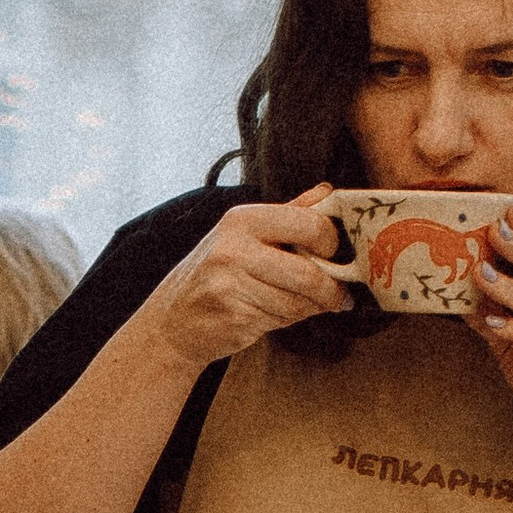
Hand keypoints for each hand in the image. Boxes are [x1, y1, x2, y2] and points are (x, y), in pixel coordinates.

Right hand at [135, 185, 355, 374]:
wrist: (174, 319)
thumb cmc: (216, 272)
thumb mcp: (244, 233)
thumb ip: (289, 213)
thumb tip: (328, 192)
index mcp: (243, 219)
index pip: (311, 225)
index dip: (331, 244)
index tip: (332, 256)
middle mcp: (234, 249)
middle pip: (310, 273)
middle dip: (331, 289)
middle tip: (338, 295)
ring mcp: (232, 285)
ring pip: (300, 302)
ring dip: (310, 308)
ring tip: (301, 304)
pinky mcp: (235, 317)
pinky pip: (283, 320)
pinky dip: (289, 321)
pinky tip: (274, 313)